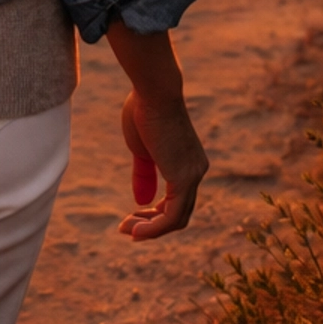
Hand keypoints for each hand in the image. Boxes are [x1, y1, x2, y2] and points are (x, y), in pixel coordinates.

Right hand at [107, 22, 208, 240]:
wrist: (154, 92)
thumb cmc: (144, 111)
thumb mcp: (141, 149)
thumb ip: (144, 174)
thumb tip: (141, 201)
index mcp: (189, 162)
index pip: (177, 199)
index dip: (154, 214)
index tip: (131, 218)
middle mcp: (197, 171)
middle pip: (178, 213)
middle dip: (150, 225)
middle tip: (125, 229)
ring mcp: (193, 176)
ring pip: (176, 219)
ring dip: (149, 230)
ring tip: (126, 231)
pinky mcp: (184, 179)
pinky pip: (172, 215)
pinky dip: (154, 228)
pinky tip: (135, 231)